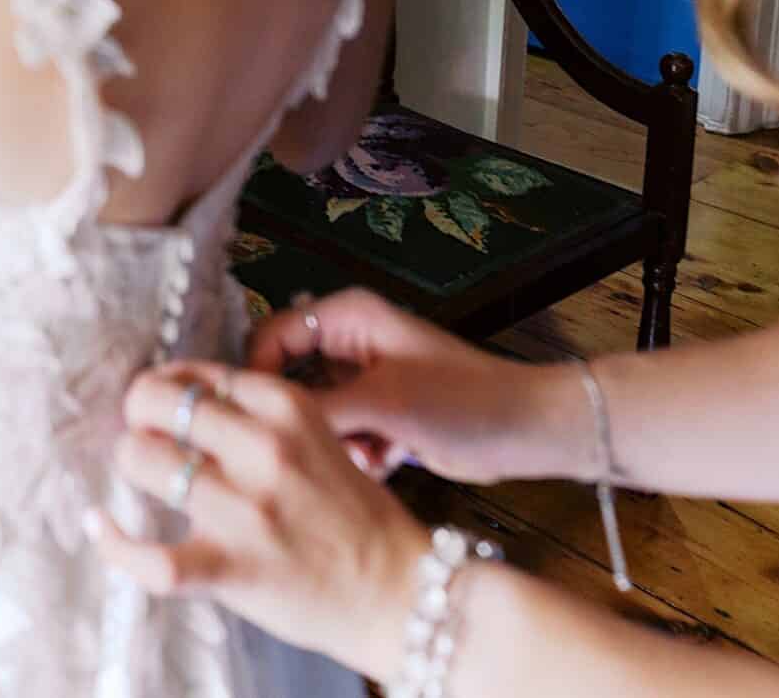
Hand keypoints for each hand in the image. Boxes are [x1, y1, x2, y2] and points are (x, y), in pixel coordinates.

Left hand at [94, 362, 433, 680]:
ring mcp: (244, 509)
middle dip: (137, 413)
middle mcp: (262, 448)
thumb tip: (184, 398)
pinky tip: (99, 525)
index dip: (168, 386)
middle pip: (157, 402)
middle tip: (141, 432)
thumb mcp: (318, 436)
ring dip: (130, 463)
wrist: (399, 591)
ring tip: (138, 474)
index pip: (196, 374)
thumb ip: (258, 414)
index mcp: (286, 406)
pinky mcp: (231, 567)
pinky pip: (150, 556)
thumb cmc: (355, 516)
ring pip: (143, 460)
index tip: (162, 403)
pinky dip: (114, 541)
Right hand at [249, 290, 580, 484]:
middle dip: (300, 417)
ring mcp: (364, 380)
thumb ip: (312, 408)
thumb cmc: (462, 401)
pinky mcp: (378, 414)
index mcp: (346, 316)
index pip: (270, 335)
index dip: (255, 376)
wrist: (526, 431)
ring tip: (363, 455)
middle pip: (288, 377)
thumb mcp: (381, 402)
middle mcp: (348, 341)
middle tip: (312, 446)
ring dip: (331, 441)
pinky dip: (354, 452)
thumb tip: (252, 420)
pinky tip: (383, 462)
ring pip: (313, 413)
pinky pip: (340, 434)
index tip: (253, 421)